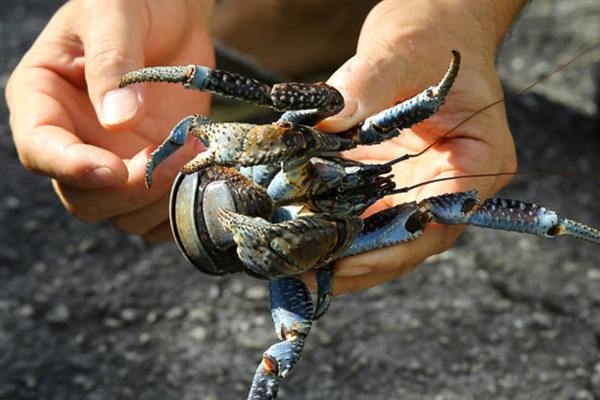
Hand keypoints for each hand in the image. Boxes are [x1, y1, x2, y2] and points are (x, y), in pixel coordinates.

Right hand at [6, 0, 214, 241]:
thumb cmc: (133, 0)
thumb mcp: (115, 15)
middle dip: (129, 189)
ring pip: (121, 214)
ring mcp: (116, 160)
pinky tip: (199, 180)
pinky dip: (177, 211)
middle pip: (83, 197)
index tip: (113, 168)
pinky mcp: (151, 170)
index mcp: (43, 101)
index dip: (72, 168)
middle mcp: (75, 140)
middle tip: (174, 153)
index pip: (41, 150)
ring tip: (194, 154)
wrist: (174, 11)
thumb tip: (117, 122)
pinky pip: (155, 214)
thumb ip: (112, 63)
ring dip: (159, 200)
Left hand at [313, 0, 525, 294]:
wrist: (426, 33)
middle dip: (354, 264)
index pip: (439, 222)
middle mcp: (449, 188)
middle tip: (303, 279)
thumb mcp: (404, 53)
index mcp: (478, 164)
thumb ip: (371, 83)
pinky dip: (330, 225)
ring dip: (337, 253)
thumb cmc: (431, 38)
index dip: (392, 249)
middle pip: (406, 241)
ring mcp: (417, 189)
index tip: (345, 264)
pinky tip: (295, 232)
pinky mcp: (388, 184)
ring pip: (379, 235)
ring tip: (292, 268)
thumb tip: (328, 120)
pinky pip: (361, 214)